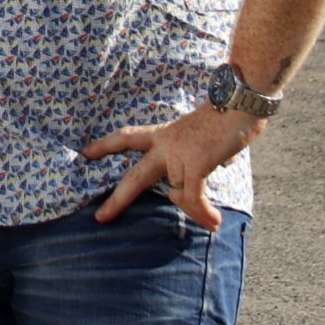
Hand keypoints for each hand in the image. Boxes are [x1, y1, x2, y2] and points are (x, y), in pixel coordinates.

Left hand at [83, 105, 264, 231]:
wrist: (239, 102)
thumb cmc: (227, 116)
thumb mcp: (202, 135)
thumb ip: (199, 153)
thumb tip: (213, 167)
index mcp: (164, 134)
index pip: (127, 137)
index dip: (106, 145)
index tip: (85, 152)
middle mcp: (167, 144)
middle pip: (136, 176)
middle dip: (119, 199)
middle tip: (101, 217)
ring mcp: (179, 154)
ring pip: (177, 194)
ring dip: (195, 211)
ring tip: (212, 222)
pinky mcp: (195, 163)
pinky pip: (193, 197)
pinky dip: (204, 212)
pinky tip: (215, 222)